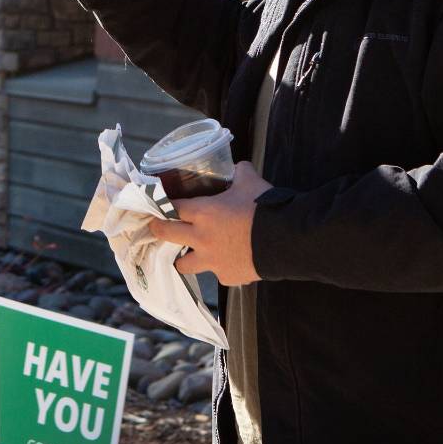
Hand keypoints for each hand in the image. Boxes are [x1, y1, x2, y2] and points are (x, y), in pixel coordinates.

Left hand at [149, 162, 271, 285]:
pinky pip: (217, 273)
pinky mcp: (226, 276)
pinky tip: (229, 261)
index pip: (170, 206)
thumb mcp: (250, 182)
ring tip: (189, 253)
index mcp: (203, 212)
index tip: (156, 203)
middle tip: (158, 226)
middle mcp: (201, 238)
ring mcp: (212, 261)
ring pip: (183, 264)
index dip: (162, 203)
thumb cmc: (265, 208)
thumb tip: (239, 167)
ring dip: (184, 257)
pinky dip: (221, 268)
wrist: (286, 240)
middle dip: (158, 229)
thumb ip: (240, 173)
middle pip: (165, 234)